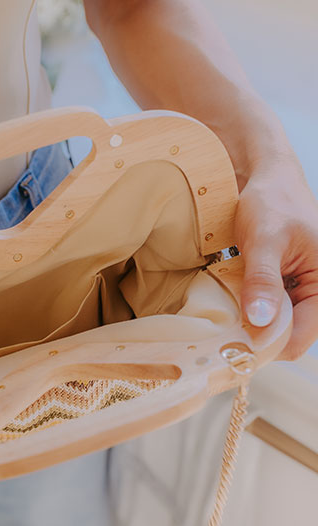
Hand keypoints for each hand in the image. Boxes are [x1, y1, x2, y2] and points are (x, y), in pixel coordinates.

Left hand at [237, 153, 317, 359]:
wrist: (268, 180)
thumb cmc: (273, 202)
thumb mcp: (265, 239)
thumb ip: (263, 280)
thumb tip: (260, 320)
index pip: (299, 338)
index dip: (267, 344)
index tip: (232, 343)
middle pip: (288, 338)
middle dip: (257, 337)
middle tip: (222, 332)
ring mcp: (302, 294)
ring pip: (275, 328)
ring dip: (251, 325)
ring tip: (226, 316)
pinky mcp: (285, 290)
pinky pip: (268, 314)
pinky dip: (249, 313)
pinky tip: (231, 305)